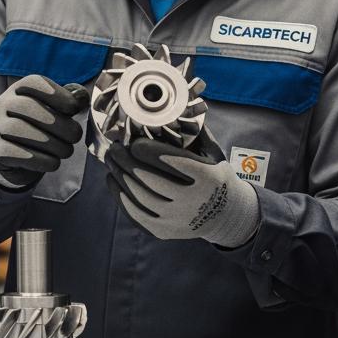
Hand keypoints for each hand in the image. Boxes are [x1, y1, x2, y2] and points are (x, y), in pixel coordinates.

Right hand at [0, 75, 88, 189]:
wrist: (16, 158)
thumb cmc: (40, 130)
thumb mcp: (53, 111)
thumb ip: (68, 102)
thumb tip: (82, 97)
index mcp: (19, 90)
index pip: (34, 82)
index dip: (57, 94)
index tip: (74, 109)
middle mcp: (3, 104)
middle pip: (27, 106)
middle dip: (58, 122)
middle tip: (75, 136)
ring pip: (19, 130)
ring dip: (51, 143)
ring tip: (66, 151)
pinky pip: (15, 153)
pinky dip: (39, 160)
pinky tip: (53, 162)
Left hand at [104, 126, 259, 247]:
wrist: (226, 215)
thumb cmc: (216, 177)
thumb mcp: (214, 153)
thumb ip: (194, 131)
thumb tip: (173, 106)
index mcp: (205, 178)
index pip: (170, 161)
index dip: (146, 150)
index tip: (133, 141)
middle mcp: (191, 201)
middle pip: (149, 178)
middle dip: (126, 160)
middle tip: (115, 148)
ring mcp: (177, 219)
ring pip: (138, 196)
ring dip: (119, 175)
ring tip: (111, 161)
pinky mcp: (164, 231)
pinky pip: (135, 214)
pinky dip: (120, 196)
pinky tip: (113, 181)